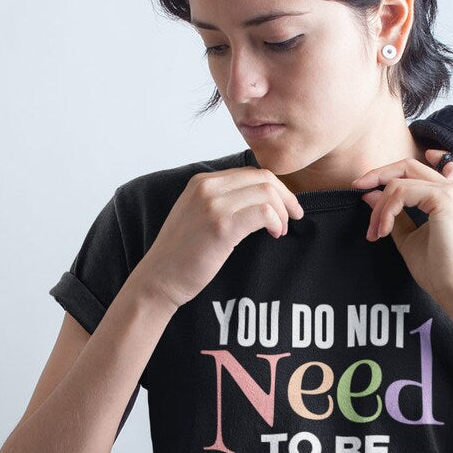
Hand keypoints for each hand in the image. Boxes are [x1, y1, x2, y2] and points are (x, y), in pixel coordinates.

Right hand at [136, 165, 304, 310]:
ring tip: (281, 231)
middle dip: (285, 196)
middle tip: (294, 217)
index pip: (251, 173)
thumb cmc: (181, 256)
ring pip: (266, 192)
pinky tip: (274, 234)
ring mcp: (213, 204)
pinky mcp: (220, 225)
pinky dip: (276, 221)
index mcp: (202, 182)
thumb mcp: (198, 218)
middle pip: (263, 177)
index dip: (275, 189)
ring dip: (282, 211)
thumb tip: (258, 203)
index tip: (285, 208)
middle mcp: (207, 187)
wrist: (158, 280)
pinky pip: (263, 211)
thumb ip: (222, 204)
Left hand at [351, 148, 452, 311]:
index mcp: (448, 195)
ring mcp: (450, 191)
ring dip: (379, 207)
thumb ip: (392, 213)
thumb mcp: (408, 237)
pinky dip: (387, 211)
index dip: (391, 170)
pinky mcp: (444, 198)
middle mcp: (452, 188)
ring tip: (375, 232)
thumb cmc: (438, 270)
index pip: (417, 169)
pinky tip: (383, 231)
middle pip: (407, 166)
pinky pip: (401, 192)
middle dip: (378, 175)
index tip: (367, 183)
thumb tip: (369, 193)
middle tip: (357, 188)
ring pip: (399, 181)